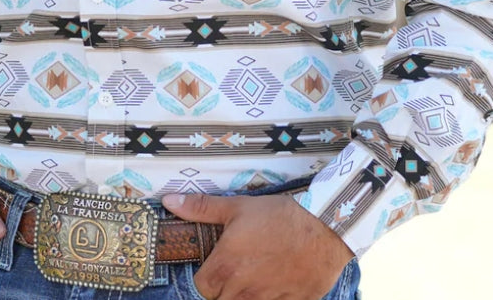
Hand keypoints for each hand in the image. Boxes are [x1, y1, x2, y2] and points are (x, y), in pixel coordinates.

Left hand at [162, 192, 354, 299]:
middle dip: (225, 287)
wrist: (324, 227)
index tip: (216, 264)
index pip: (202, 287)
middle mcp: (244, 289)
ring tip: (256, 272)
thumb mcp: (237, 207)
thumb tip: (169, 202)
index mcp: (227, 265)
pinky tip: (276, 281)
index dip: (207, 277)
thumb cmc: (278, 215)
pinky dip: (271, 297)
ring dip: (246, 294)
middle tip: (237, 267)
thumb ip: (201, 208)